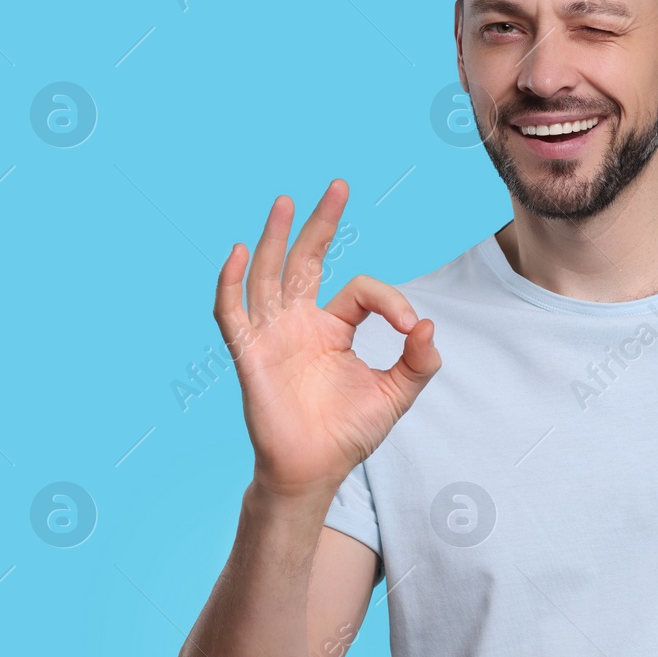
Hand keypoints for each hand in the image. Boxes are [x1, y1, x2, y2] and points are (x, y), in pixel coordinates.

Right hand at [212, 179, 441, 500]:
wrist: (314, 471)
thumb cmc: (348, 433)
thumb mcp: (396, 394)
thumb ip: (419, 361)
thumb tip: (427, 323)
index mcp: (333, 328)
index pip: (360, 291)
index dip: (389, 300)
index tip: (410, 327)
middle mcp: (301, 323)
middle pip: (307, 260)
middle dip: (322, 223)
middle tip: (339, 185)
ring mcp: (272, 335)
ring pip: (269, 274)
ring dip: (274, 238)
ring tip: (286, 202)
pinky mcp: (249, 354)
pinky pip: (231, 312)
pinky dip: (230, 282)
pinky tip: (236, 252)